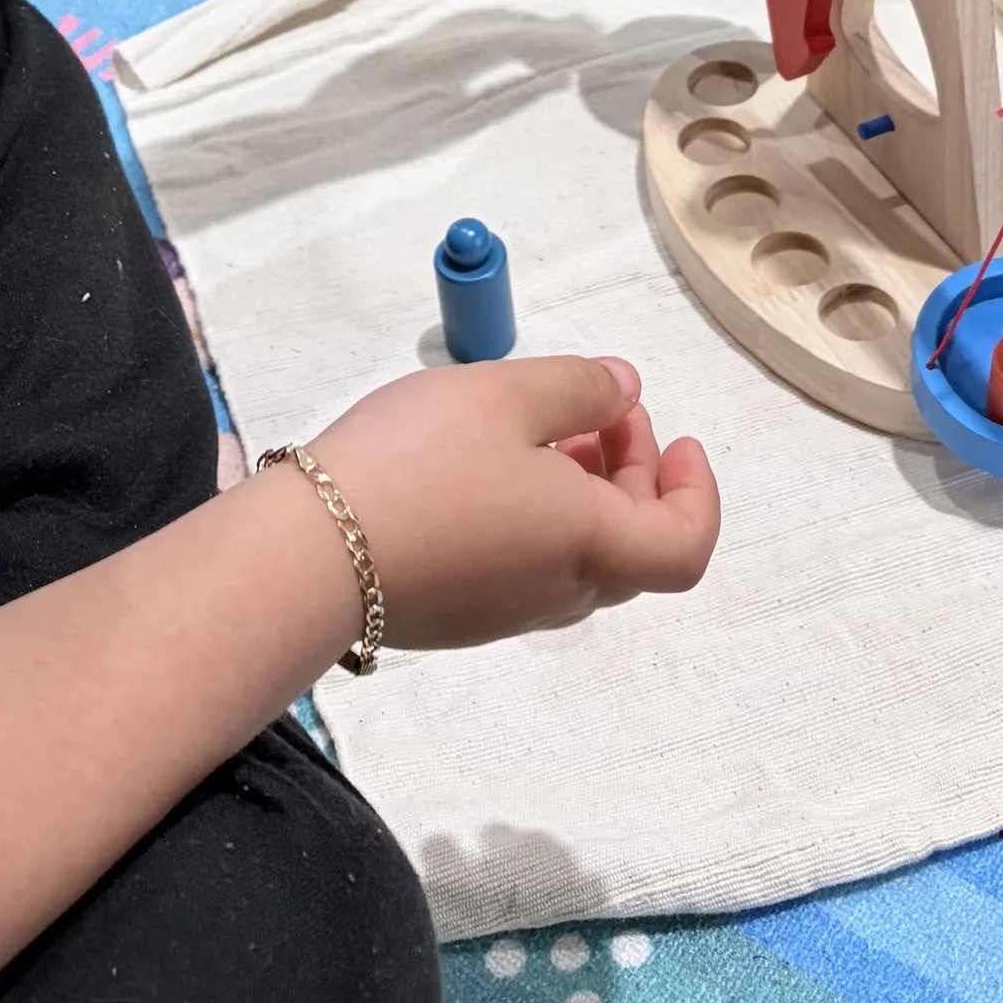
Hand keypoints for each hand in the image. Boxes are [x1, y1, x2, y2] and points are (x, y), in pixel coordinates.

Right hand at [301, 356, 719, 650]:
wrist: (306, 556)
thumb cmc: (417, 465)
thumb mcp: (506, 393)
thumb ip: (579, 387)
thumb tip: (625, 390)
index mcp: (591, 544)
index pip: (685, 545)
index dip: (696, 491)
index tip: (674, 434)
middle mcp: (558, 591)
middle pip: (632, 545)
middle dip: (632, 471)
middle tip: (600, 410)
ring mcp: (504, 611)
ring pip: (575, 553)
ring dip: (580, 489)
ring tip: (537, 426)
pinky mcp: (457, 614)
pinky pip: (523, 564)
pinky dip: (533, 514)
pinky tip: (484, 464)